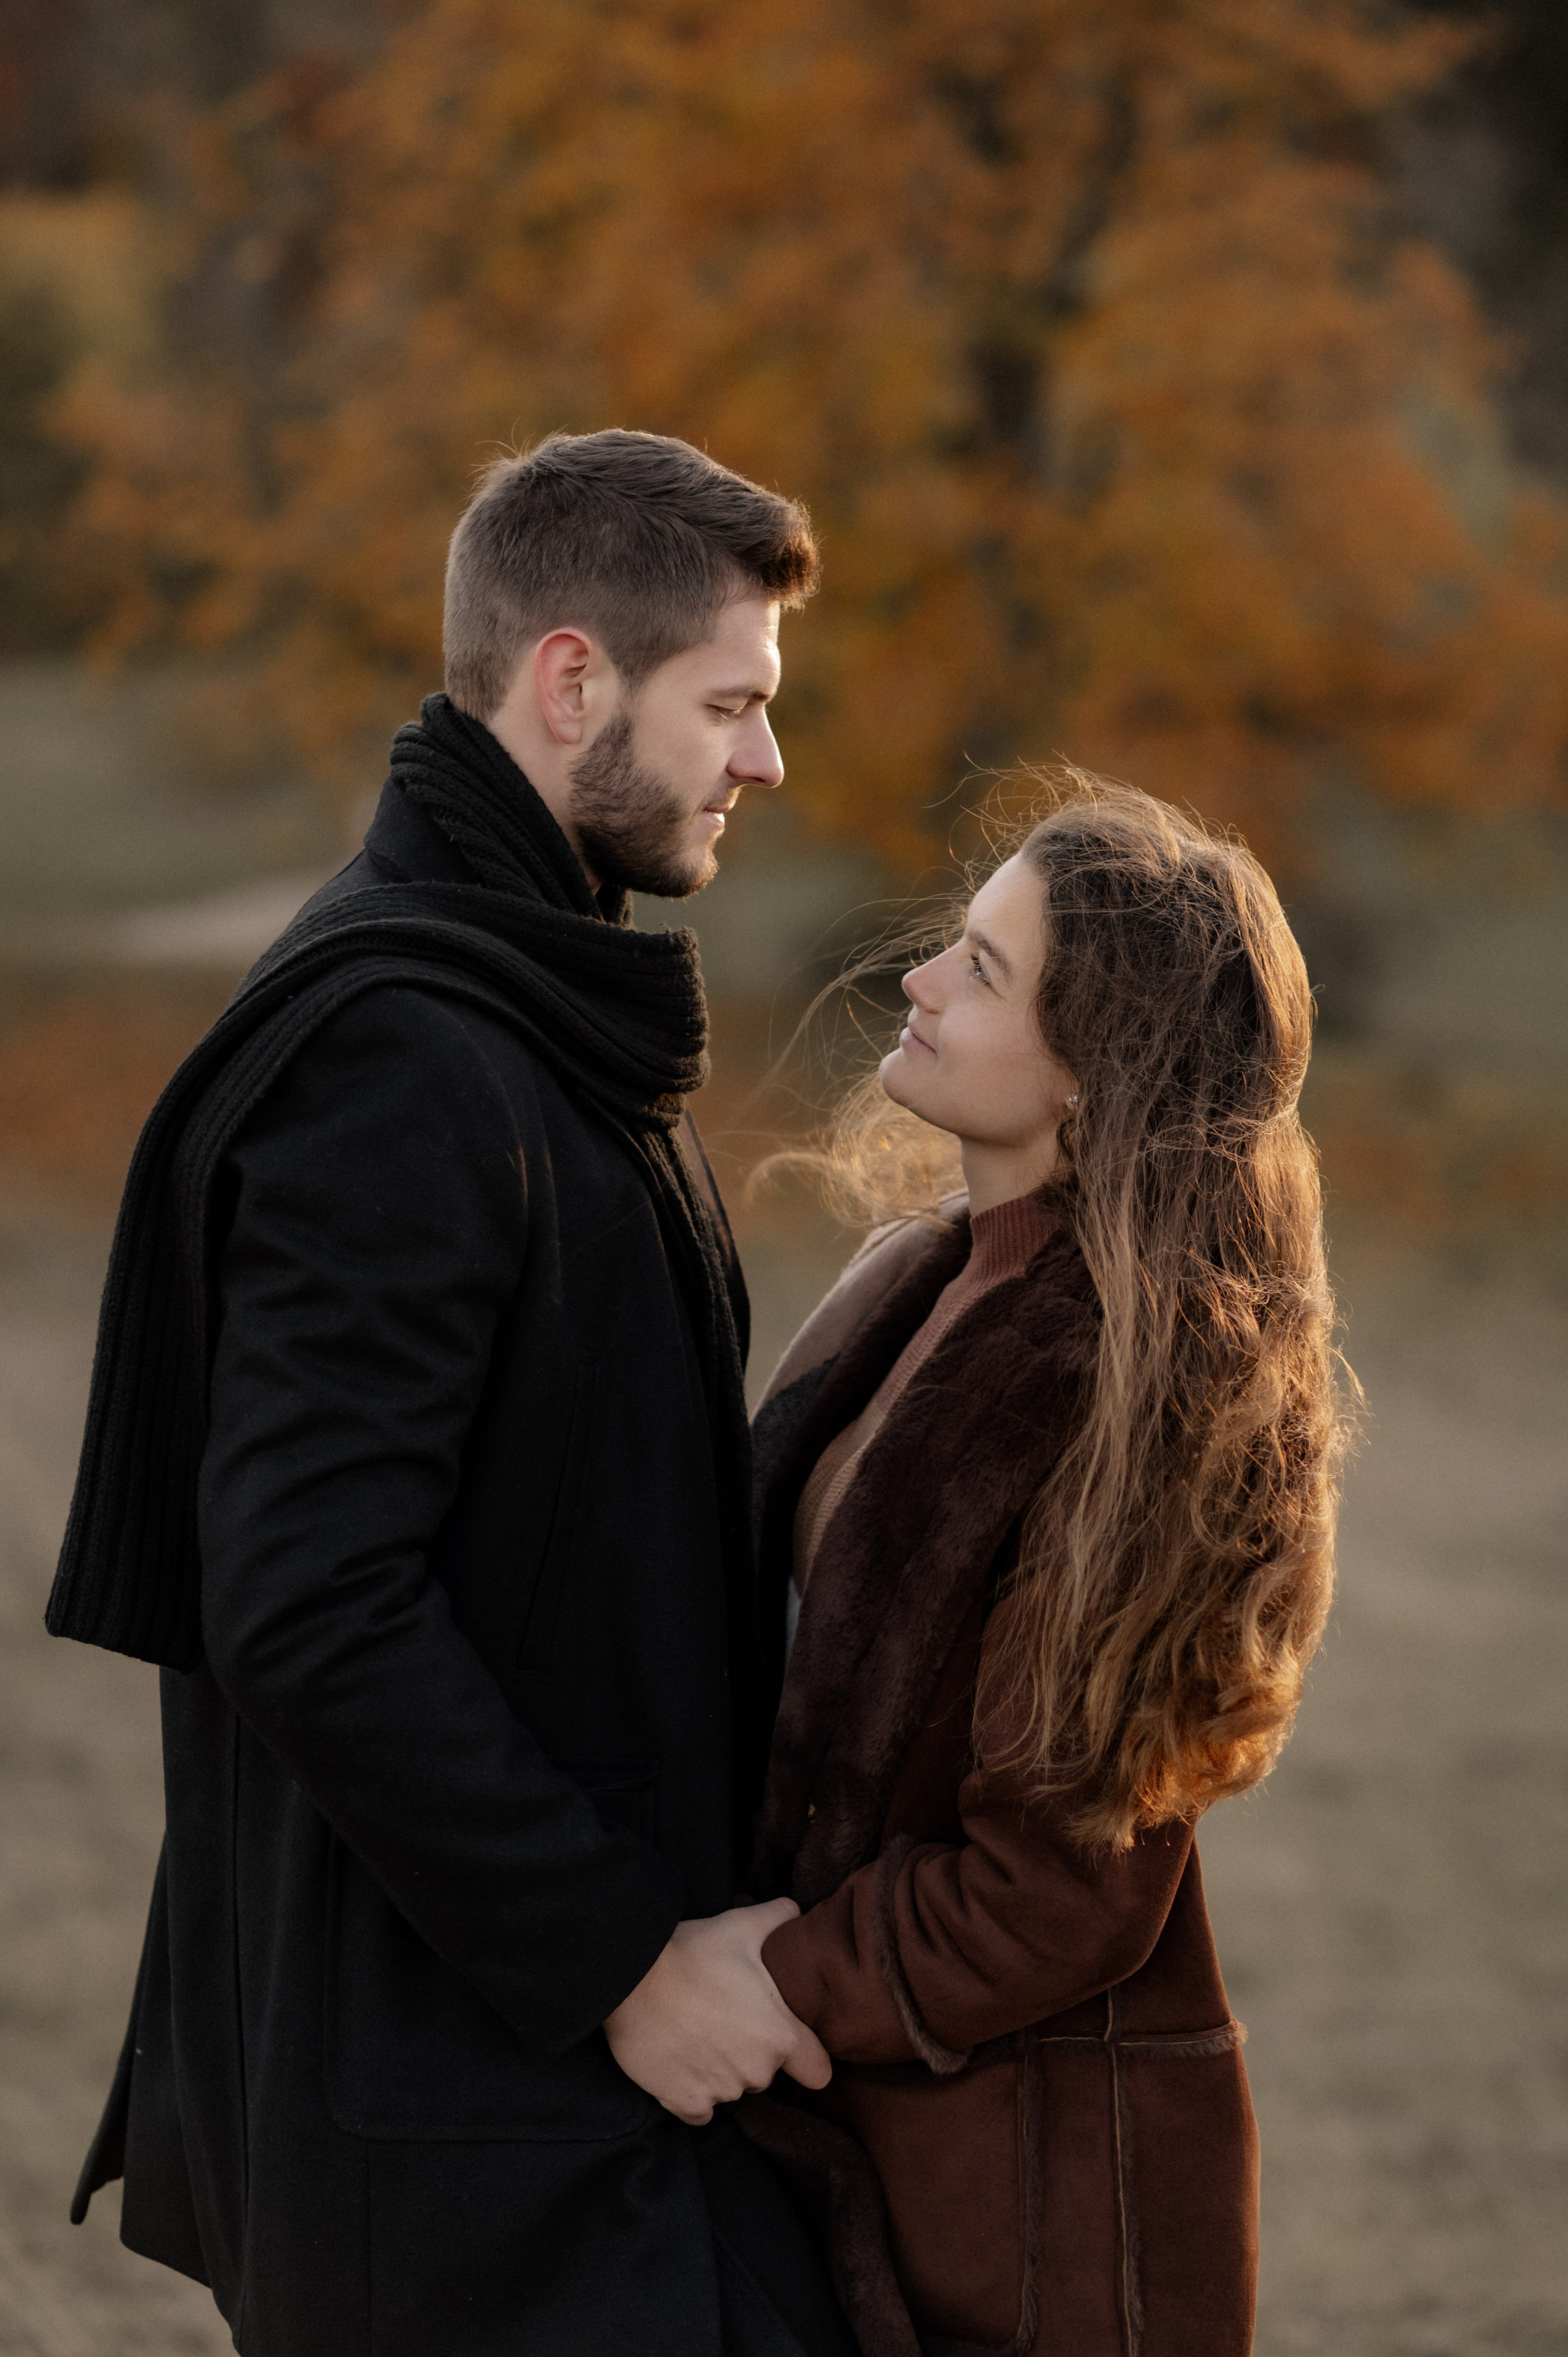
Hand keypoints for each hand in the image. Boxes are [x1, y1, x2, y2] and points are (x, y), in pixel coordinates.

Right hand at [603, 1897, 831, 2125]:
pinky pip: (699, 2108)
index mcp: (780, 2036)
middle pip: (767, 2073)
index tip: (791, 2043)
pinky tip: (680, 2059)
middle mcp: (756, 2072)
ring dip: (721, 2069)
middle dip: (753, 2052)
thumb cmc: (692, 1952)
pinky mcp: (685, 2103)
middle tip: (726, 2019)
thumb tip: (794, 1910)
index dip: (807, 2057)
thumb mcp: (741, 1926)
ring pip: (732, 2088)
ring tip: (697, 2032)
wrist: (631, 1981)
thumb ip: (777, 1918)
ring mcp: (720, 2092)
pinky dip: (692, 2091)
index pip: (817, 2070)